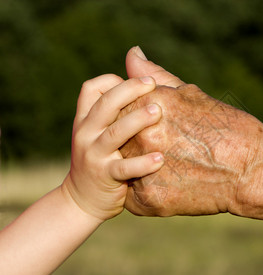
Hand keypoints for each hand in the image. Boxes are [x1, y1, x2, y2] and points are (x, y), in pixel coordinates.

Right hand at [61, 74, 164, 220]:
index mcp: (86, 119)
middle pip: (105, 104)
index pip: (91, 89)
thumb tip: (135, 67)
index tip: (141, 81)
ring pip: (115, 133)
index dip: (114, 81)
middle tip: (153, 84)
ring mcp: (94, 154)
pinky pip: (124, 168)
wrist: (82, 200)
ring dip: (137, 120)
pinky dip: (142, 163)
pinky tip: (160, 159)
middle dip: (130, 90)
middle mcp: (87, 133)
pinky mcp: (105, 176)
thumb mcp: (100, 132)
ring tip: (158, 112)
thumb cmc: (101, 160)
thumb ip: (115, 109)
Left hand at [120, 48, 262, 215]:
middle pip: (117, 140)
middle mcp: (139, 135)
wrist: (252, 171)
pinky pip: (133, 197)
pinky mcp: (148, 200)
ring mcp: (142, 169)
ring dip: (137, 169)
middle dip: (134, 145)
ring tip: (169, 170)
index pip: (116, 110)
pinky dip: (147, 192)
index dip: (133, 120)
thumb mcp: (191, 95)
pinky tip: (171, 186)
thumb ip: (154, 76)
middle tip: (166, 152)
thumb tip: (132, 53)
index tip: (156, 130)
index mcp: (146, 105)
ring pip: (122, 170)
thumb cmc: (227, 128)